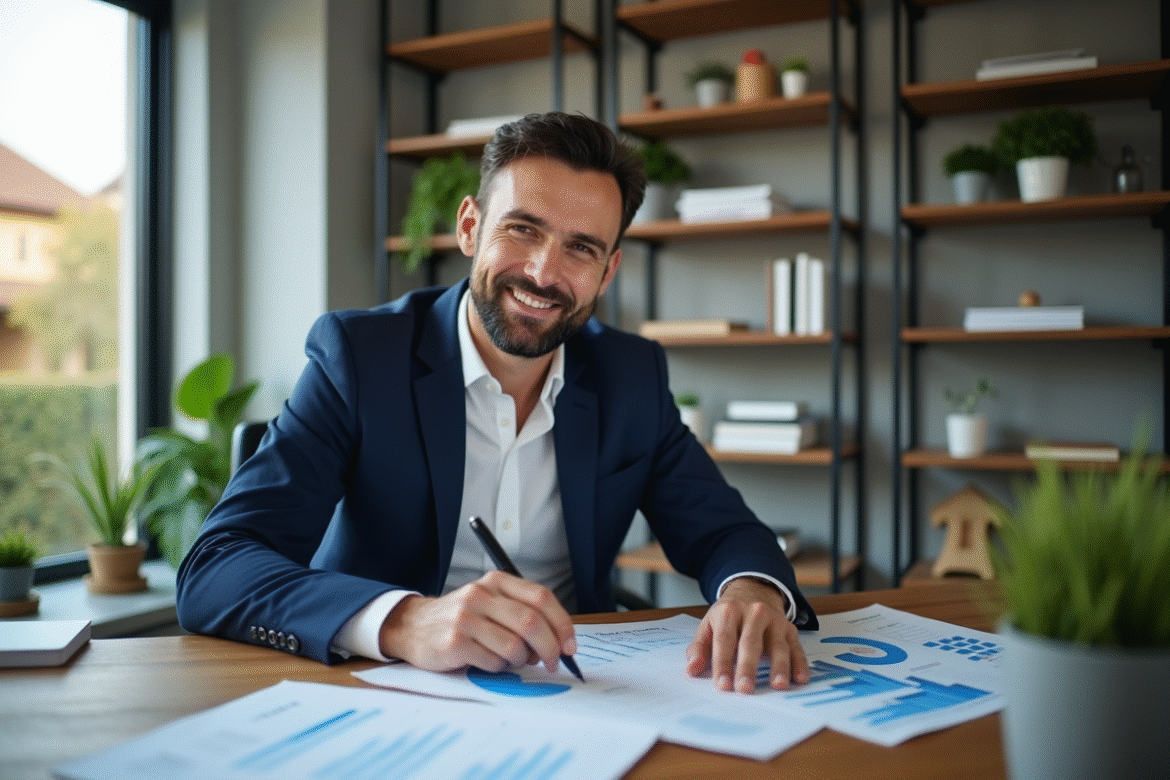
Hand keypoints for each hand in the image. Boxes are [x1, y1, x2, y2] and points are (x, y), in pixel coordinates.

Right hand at [377, 570, 577, 674]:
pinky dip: (499, 668)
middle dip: (550, 648)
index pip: (542, 598)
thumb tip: (560, 640)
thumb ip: (522, 612)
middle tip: (552, 663)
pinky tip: (488, 661)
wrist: (413, 626)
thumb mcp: (491, 602)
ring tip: (512, 660)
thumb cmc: (462, 618)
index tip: (570, 646)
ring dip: (521, 661)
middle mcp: (481, 594)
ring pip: (514, 646)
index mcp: (497, 581)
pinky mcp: (454, 642)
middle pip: (532, 622)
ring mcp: (466, 618)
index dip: (562, 624)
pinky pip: (493, 662)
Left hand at [685, 577, 809, 694]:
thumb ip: (699, 648)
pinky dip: (800, 664)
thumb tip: (692, 669)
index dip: (723, 663)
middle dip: (747, 667)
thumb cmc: (728, 615)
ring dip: (779, 666)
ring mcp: (774, 620)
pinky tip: (800, 679)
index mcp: (729, 612)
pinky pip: (796, 647)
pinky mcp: (789, 628)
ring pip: (777, 645)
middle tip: (745, 689)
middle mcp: (753, 613)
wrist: (753, 591)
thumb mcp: (709, 625)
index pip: (725, 640)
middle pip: (750, 643)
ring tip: (778, 685)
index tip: (722, 685)